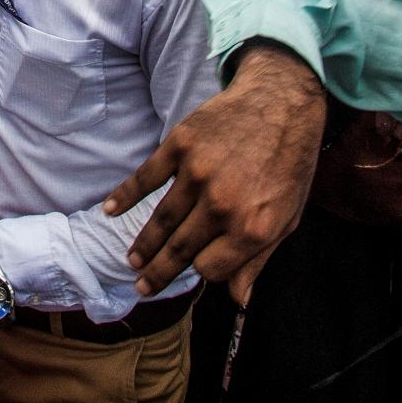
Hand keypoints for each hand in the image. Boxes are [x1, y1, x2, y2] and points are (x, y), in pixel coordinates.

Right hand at [104, 43, 326, 301]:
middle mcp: (223, 205)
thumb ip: (260, 260)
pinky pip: (146, 177)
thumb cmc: (290, 164)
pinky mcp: (181, 145)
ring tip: (132, 260)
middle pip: (180, 250)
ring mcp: (198, 174)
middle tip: (141, 286)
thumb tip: (239, 300)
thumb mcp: (287, 218)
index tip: (192, 268)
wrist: (282, 102)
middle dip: (157, 273)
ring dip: (143, 245)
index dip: (200, 271)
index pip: (210, 268)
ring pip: (162, 221)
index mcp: (252, 228)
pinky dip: (126, 195)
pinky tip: (111, 210)